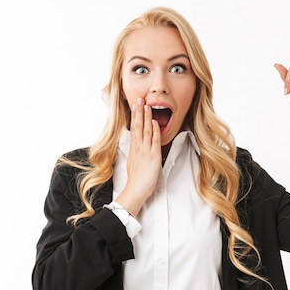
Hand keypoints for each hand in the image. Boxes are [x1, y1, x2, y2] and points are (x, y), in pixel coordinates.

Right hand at [115, 98, 161, 215]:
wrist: (135, 190)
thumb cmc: (135, 181)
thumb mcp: (133, 164)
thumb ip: (136, 155)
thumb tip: (137, 150)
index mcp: (134, 149)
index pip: (134, 129)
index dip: (135, 117)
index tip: (136, 107)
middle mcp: (138, 148)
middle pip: (138, 126)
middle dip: (139, 112)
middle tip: (140, 99)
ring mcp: (145, 151)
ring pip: (146, 130)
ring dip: (147, 117)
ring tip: (147, 106)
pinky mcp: (153, 157)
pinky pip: (154, 141)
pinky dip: (155, 131)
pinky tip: (155, 122)